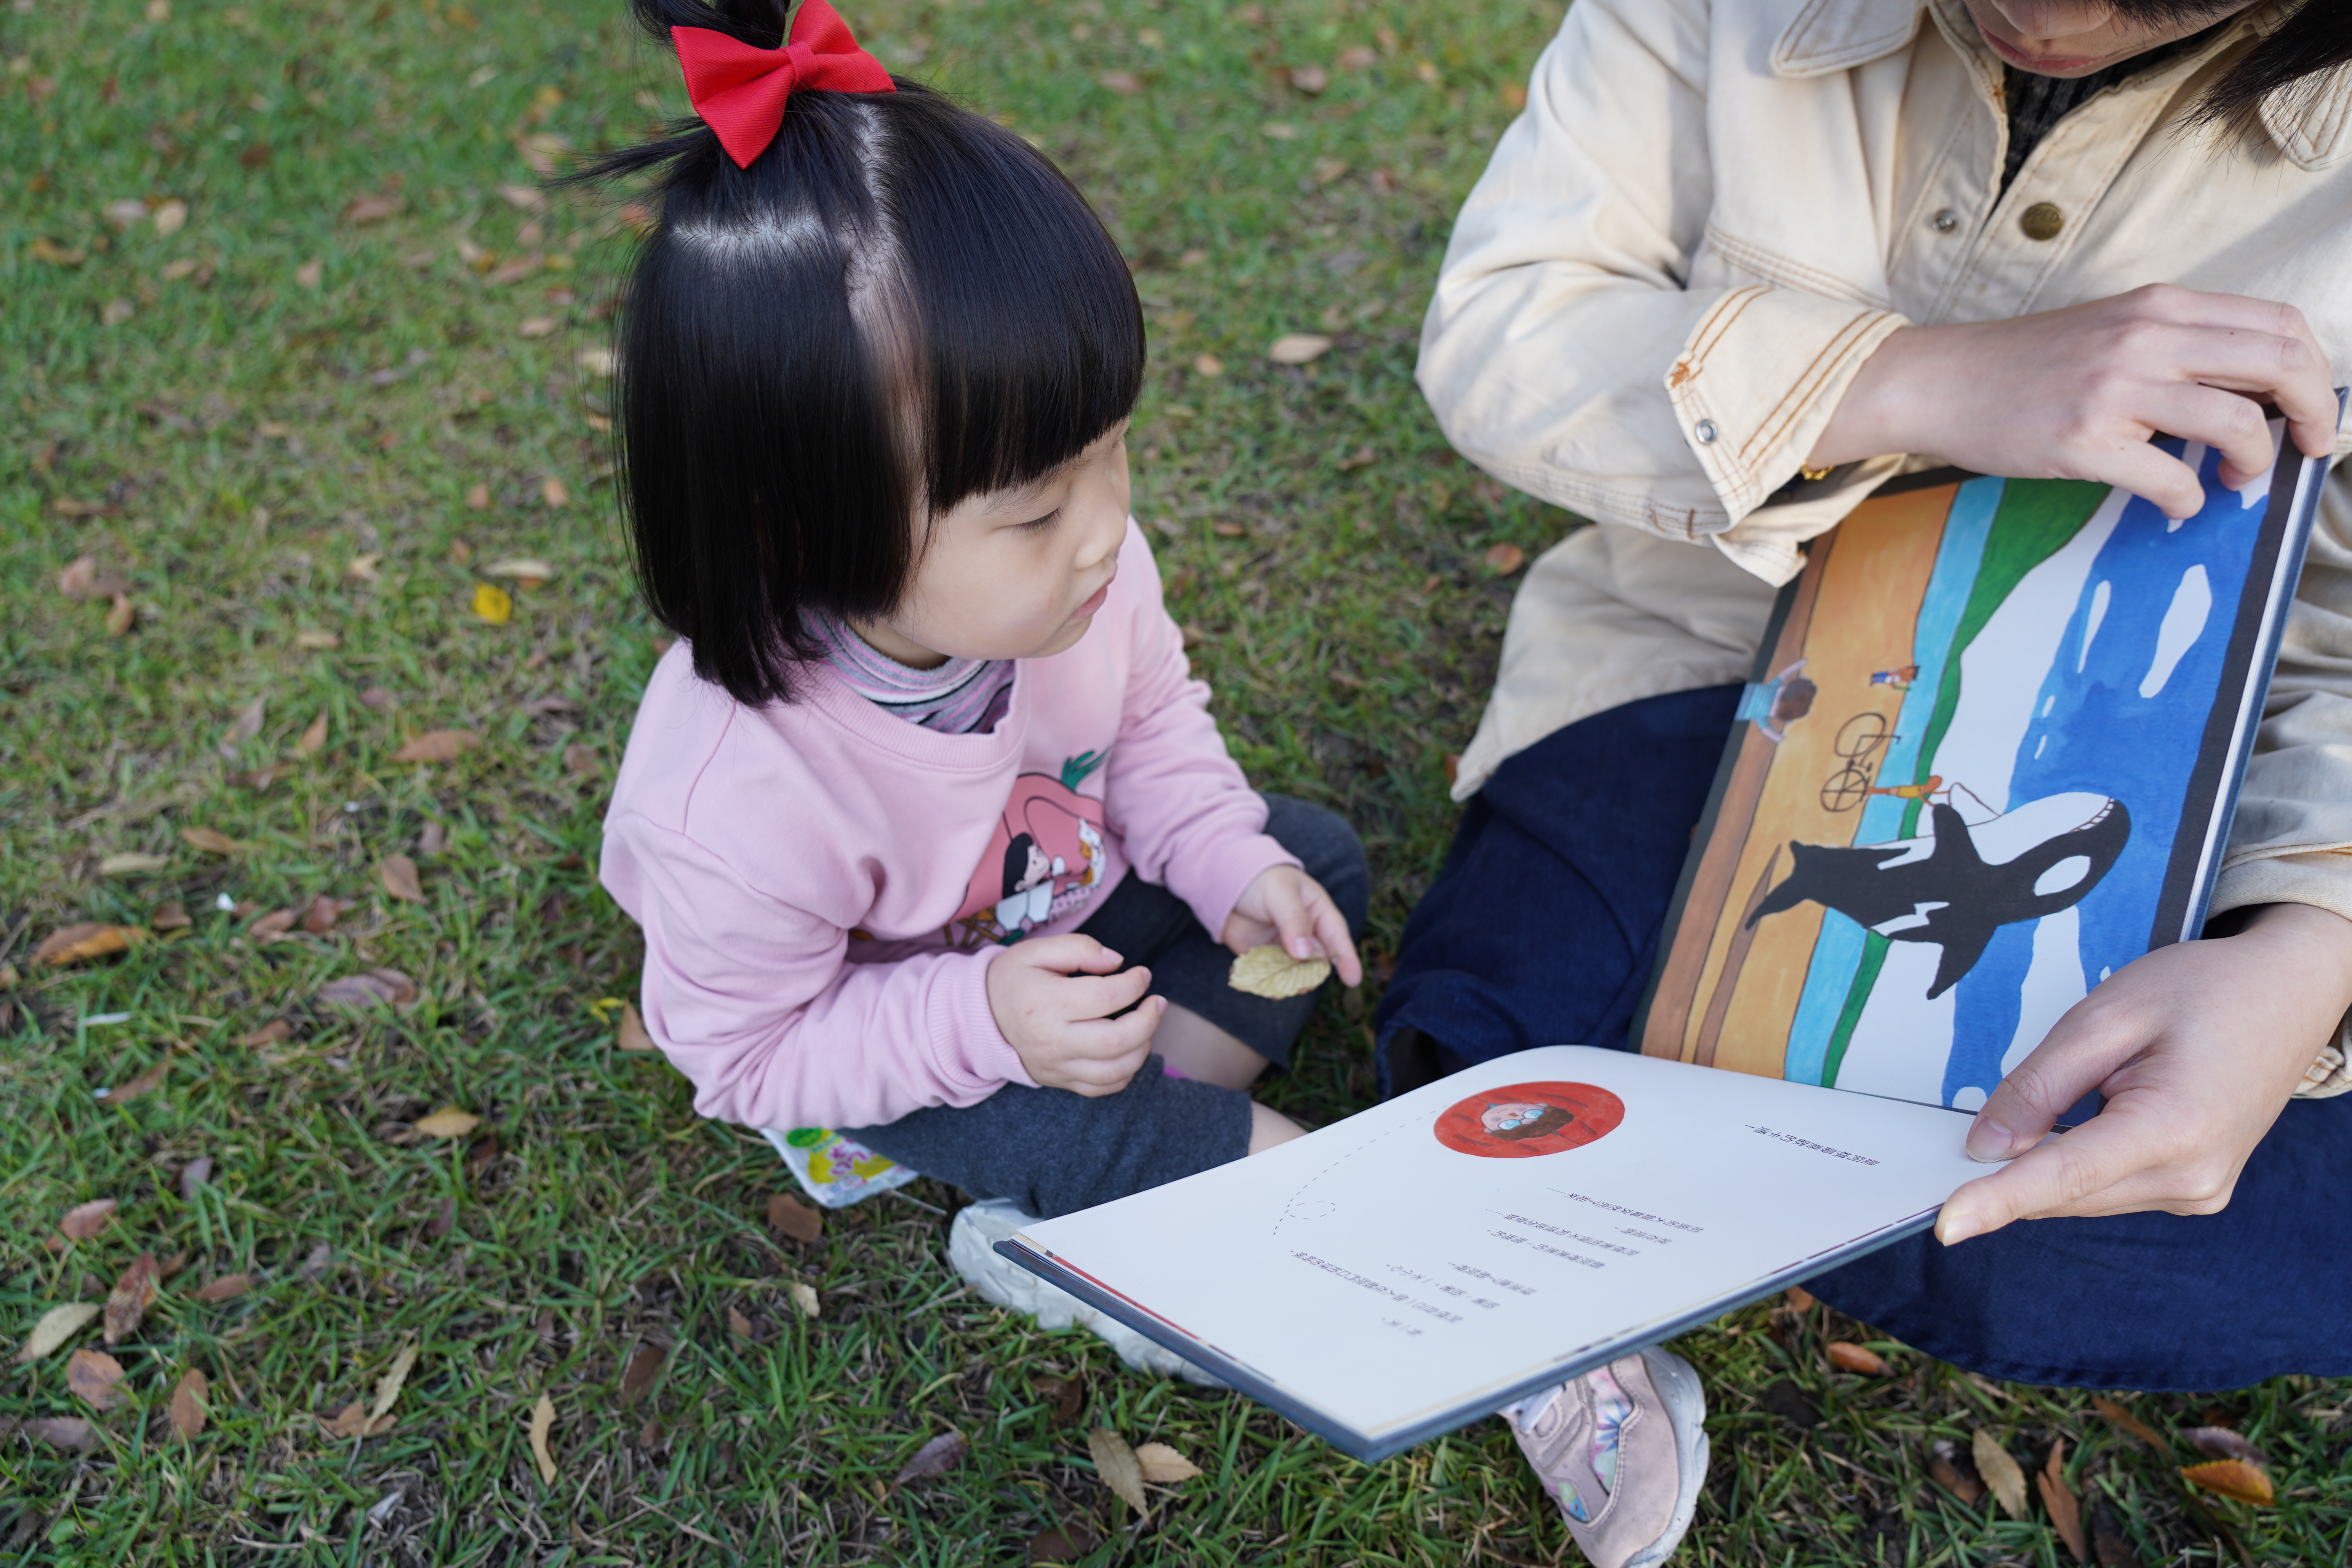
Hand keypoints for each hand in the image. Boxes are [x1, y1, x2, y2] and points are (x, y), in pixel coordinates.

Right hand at [986, 934, 1163, 1096]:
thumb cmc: (1014, 979)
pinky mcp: (1060, 1080)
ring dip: (1143, 1048)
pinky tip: (1130, 1050)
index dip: (1135, 984)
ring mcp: (1057, 1066)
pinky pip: (1102, 1089)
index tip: (1142, 974)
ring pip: (1115, 1071)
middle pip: (1116, 1041)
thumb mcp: (1037, 950)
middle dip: (1148, 1021)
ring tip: (1146, 1024)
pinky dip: (1125, 1073)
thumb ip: (1079, 948)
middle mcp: (1053, 1040)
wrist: (980, 1018)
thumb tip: (1117, 962)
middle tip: (1156, 1002)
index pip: (1106, 997)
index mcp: (1047, 1004)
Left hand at [1221, 865, 1363, 986]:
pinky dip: (1266, 982)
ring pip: (1294, 973)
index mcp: (1319, 913)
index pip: (1337, 938)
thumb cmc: (1264, 881)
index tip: (1353, 980)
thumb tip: (1304, 954)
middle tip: (1301, 984)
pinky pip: (1270, 975)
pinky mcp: (1265, 958)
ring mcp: (1286, 948)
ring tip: (1277, 987)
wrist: (1230, 882)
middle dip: (1311, 975)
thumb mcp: (1281, 893)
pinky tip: (1260, 986)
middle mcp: (1306, 934)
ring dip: (1288, 982)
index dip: (1347, 959)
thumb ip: (1293, 920)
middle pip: (1317, 961)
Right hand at [1810, 284, 2339, 517]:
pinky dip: (2189, 500)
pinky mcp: (2084, 441)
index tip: (2310, 409)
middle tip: (2306, 448)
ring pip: (2235, 423)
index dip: (2314, 371)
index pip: (2278, 325)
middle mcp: (2146, 337)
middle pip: (2278, 365)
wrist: (1939, 381)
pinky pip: (2171, 479)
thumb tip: (2250, 388)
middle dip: (2312, 414)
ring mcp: (2115, 389)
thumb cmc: (2024, 364)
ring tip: (2238, 478)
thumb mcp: (2113, 330)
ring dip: (2255, 461)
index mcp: (2160, 306)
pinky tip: (2178, 501)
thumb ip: (2178, 345)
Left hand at [1936, 904, 2351, 1244]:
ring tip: (2031, 1114)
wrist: (2287, 995)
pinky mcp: (2194, 1189)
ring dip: (2041, 1168)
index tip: (1946, 1226)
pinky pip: (2108, 1187)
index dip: (1998, 1200)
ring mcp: (2198, 1191)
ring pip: (2083, 1195)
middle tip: (1945, 1147)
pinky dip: (2073, 1166)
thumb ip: (2042, 1083)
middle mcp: (2192, 1177)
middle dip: (2006, 1176)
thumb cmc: (2204, 991)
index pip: (2064, 1177)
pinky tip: (2069, 1126)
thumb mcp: (2108, 1016)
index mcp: (2175, 1129)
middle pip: (2067, 1191)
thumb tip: (1985, 1144)